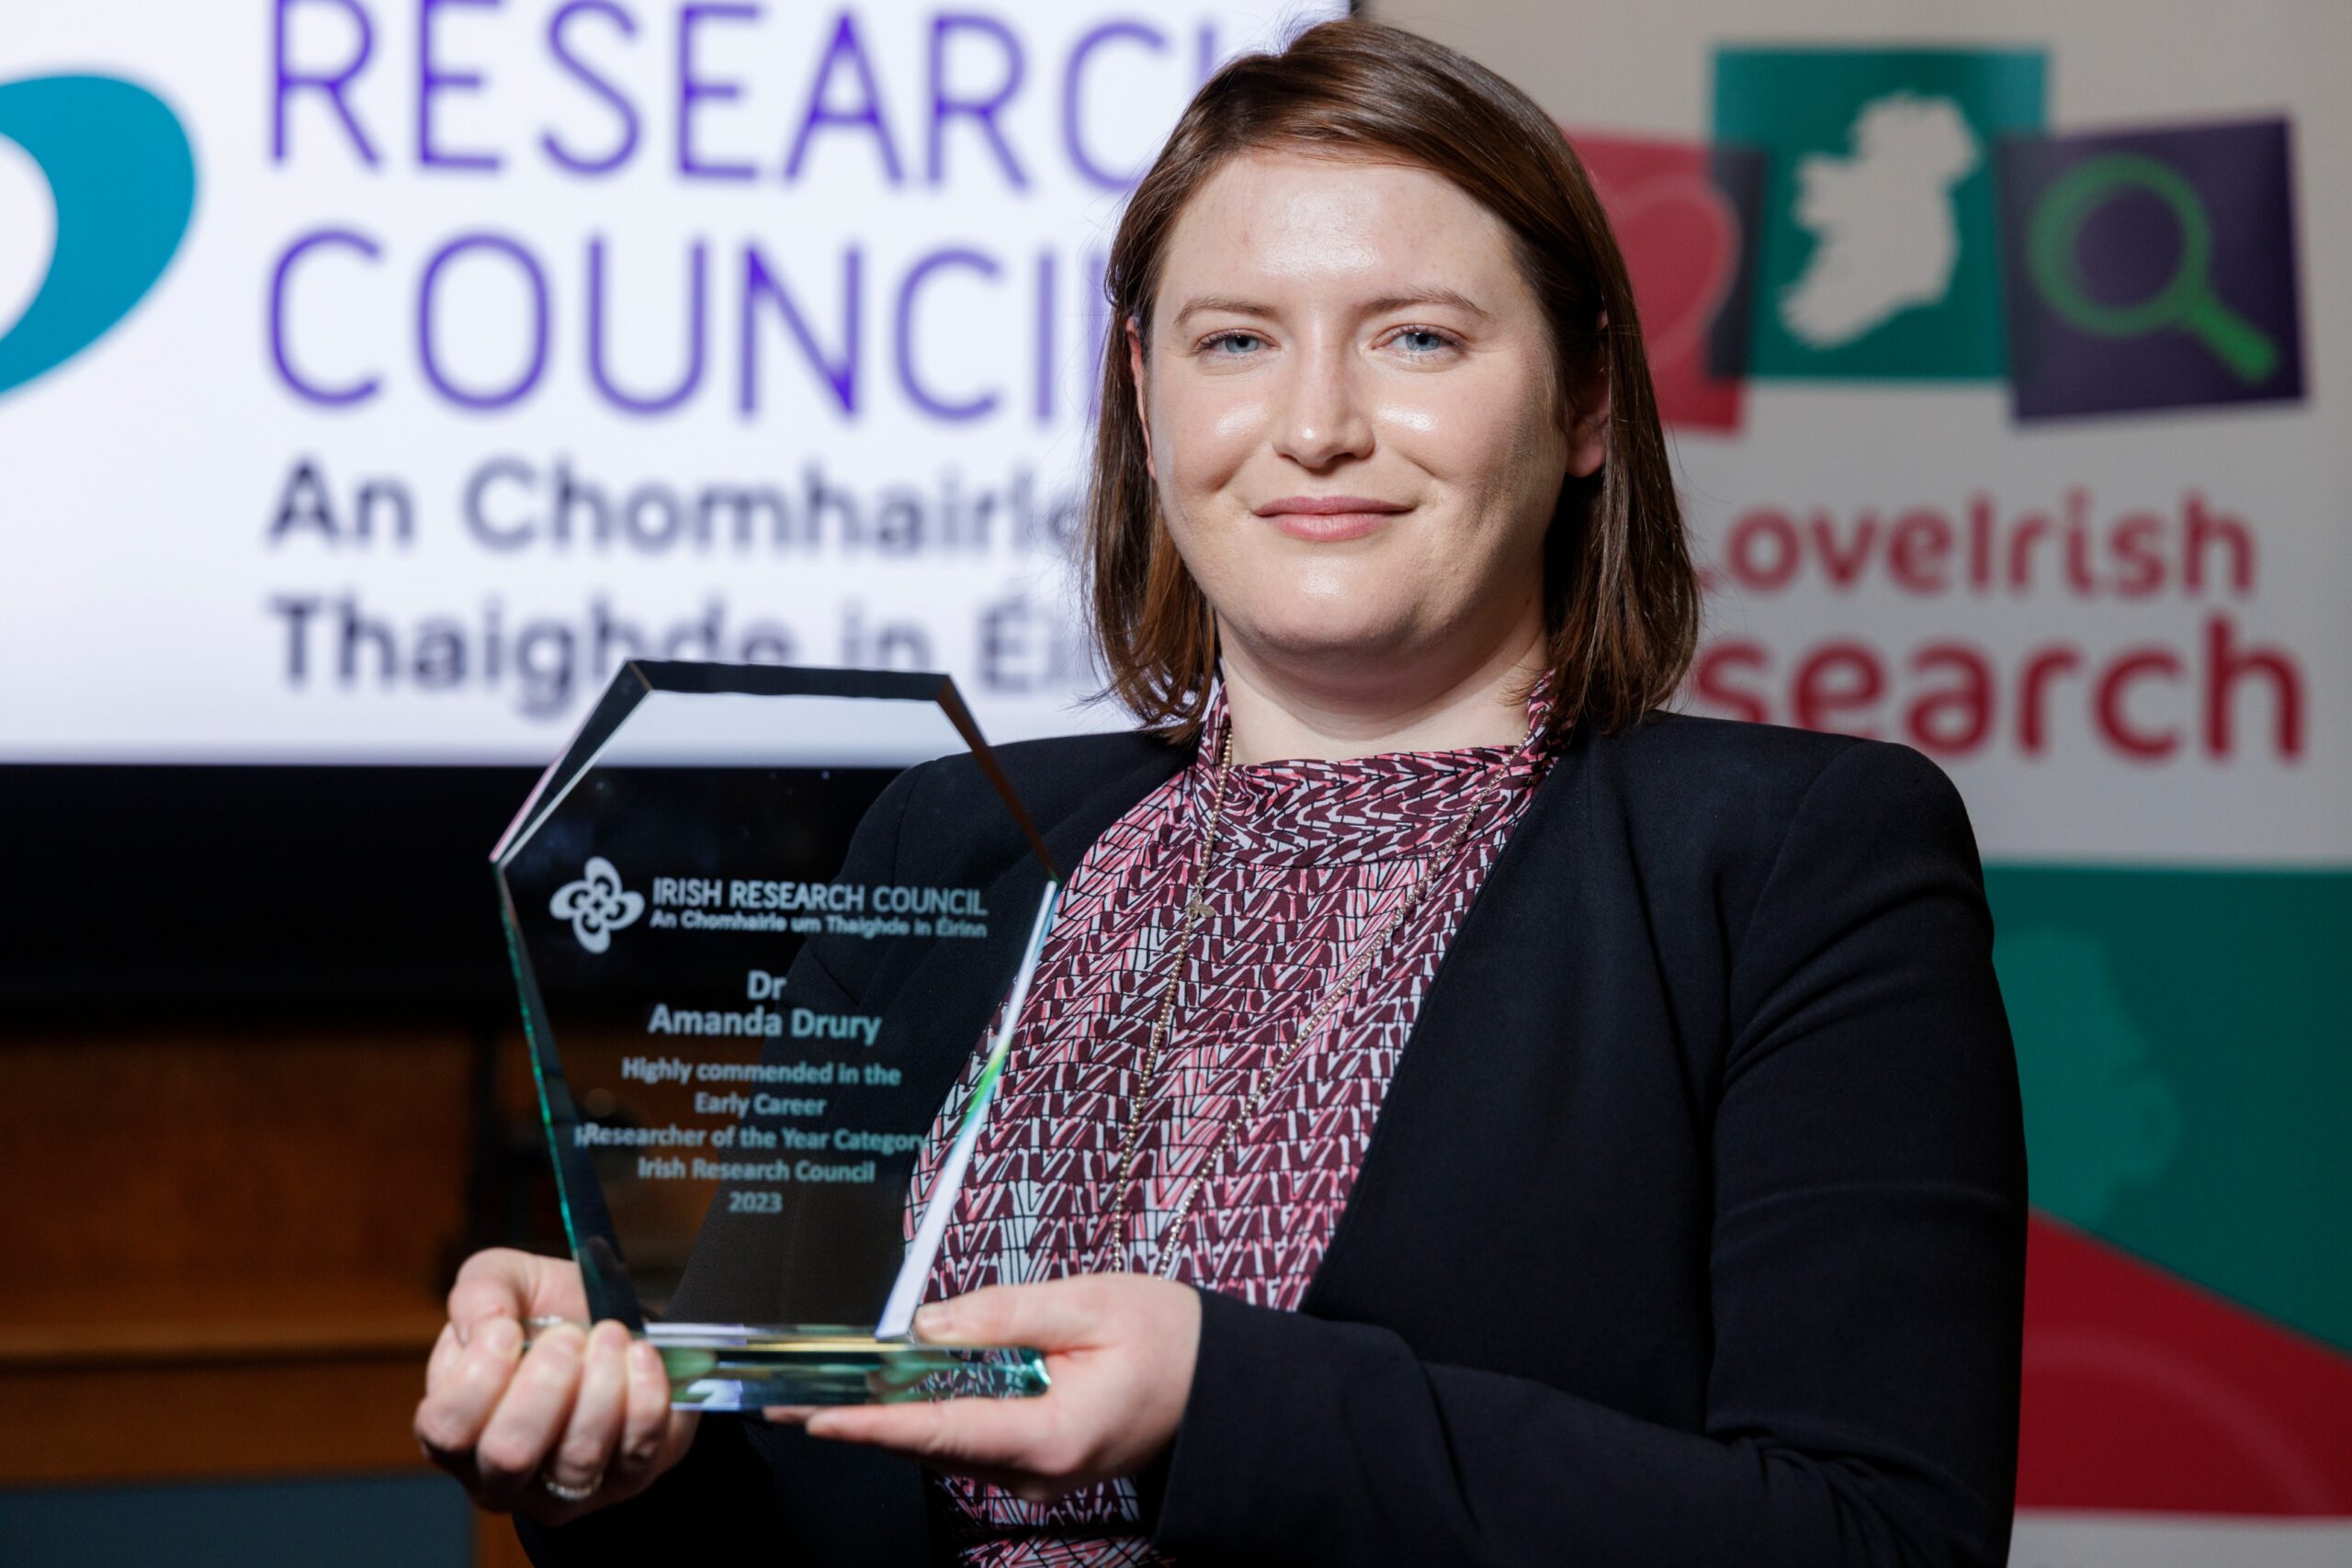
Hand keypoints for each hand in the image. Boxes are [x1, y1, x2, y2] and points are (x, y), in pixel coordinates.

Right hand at [412, 1248, 698, 1523]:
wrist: (615, 1326)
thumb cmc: (544, 1314)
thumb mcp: (506, 1281)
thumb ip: (480, 1291)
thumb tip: (486, 1323)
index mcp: (454, 1429)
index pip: (446, 1429)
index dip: (477, 1378)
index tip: (508, 1329)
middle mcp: (500, 1475)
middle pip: (509, 1455)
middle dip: (545, 1385)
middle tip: (569, 1335)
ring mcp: (564, 1491)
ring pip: (578, 1459)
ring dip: (601, 1386)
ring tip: (611, 1335)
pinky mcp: (627, 1480)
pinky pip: (638, 1452)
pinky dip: (646, 1395)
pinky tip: (641, 1355)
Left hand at [782, 1273, 1201, 1505]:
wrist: (1229, 1388)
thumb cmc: (1175, 1341)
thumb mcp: (1091, 1303)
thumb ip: (1003, 1315)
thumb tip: (927, 1327)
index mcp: (1049, 1436)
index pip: (937, 1430)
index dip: (866, 1422)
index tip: (810, 1415)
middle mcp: (1036, 1471)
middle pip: (928, 1442)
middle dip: (857, 1415)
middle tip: (787, 1392)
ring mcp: (1037, 1474)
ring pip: (946, 1441)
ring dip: (891, 1410)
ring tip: (827, 1380)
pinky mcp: (1039, 1461)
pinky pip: (972, 1436)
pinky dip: (930, 1410)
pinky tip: (899, 1384)